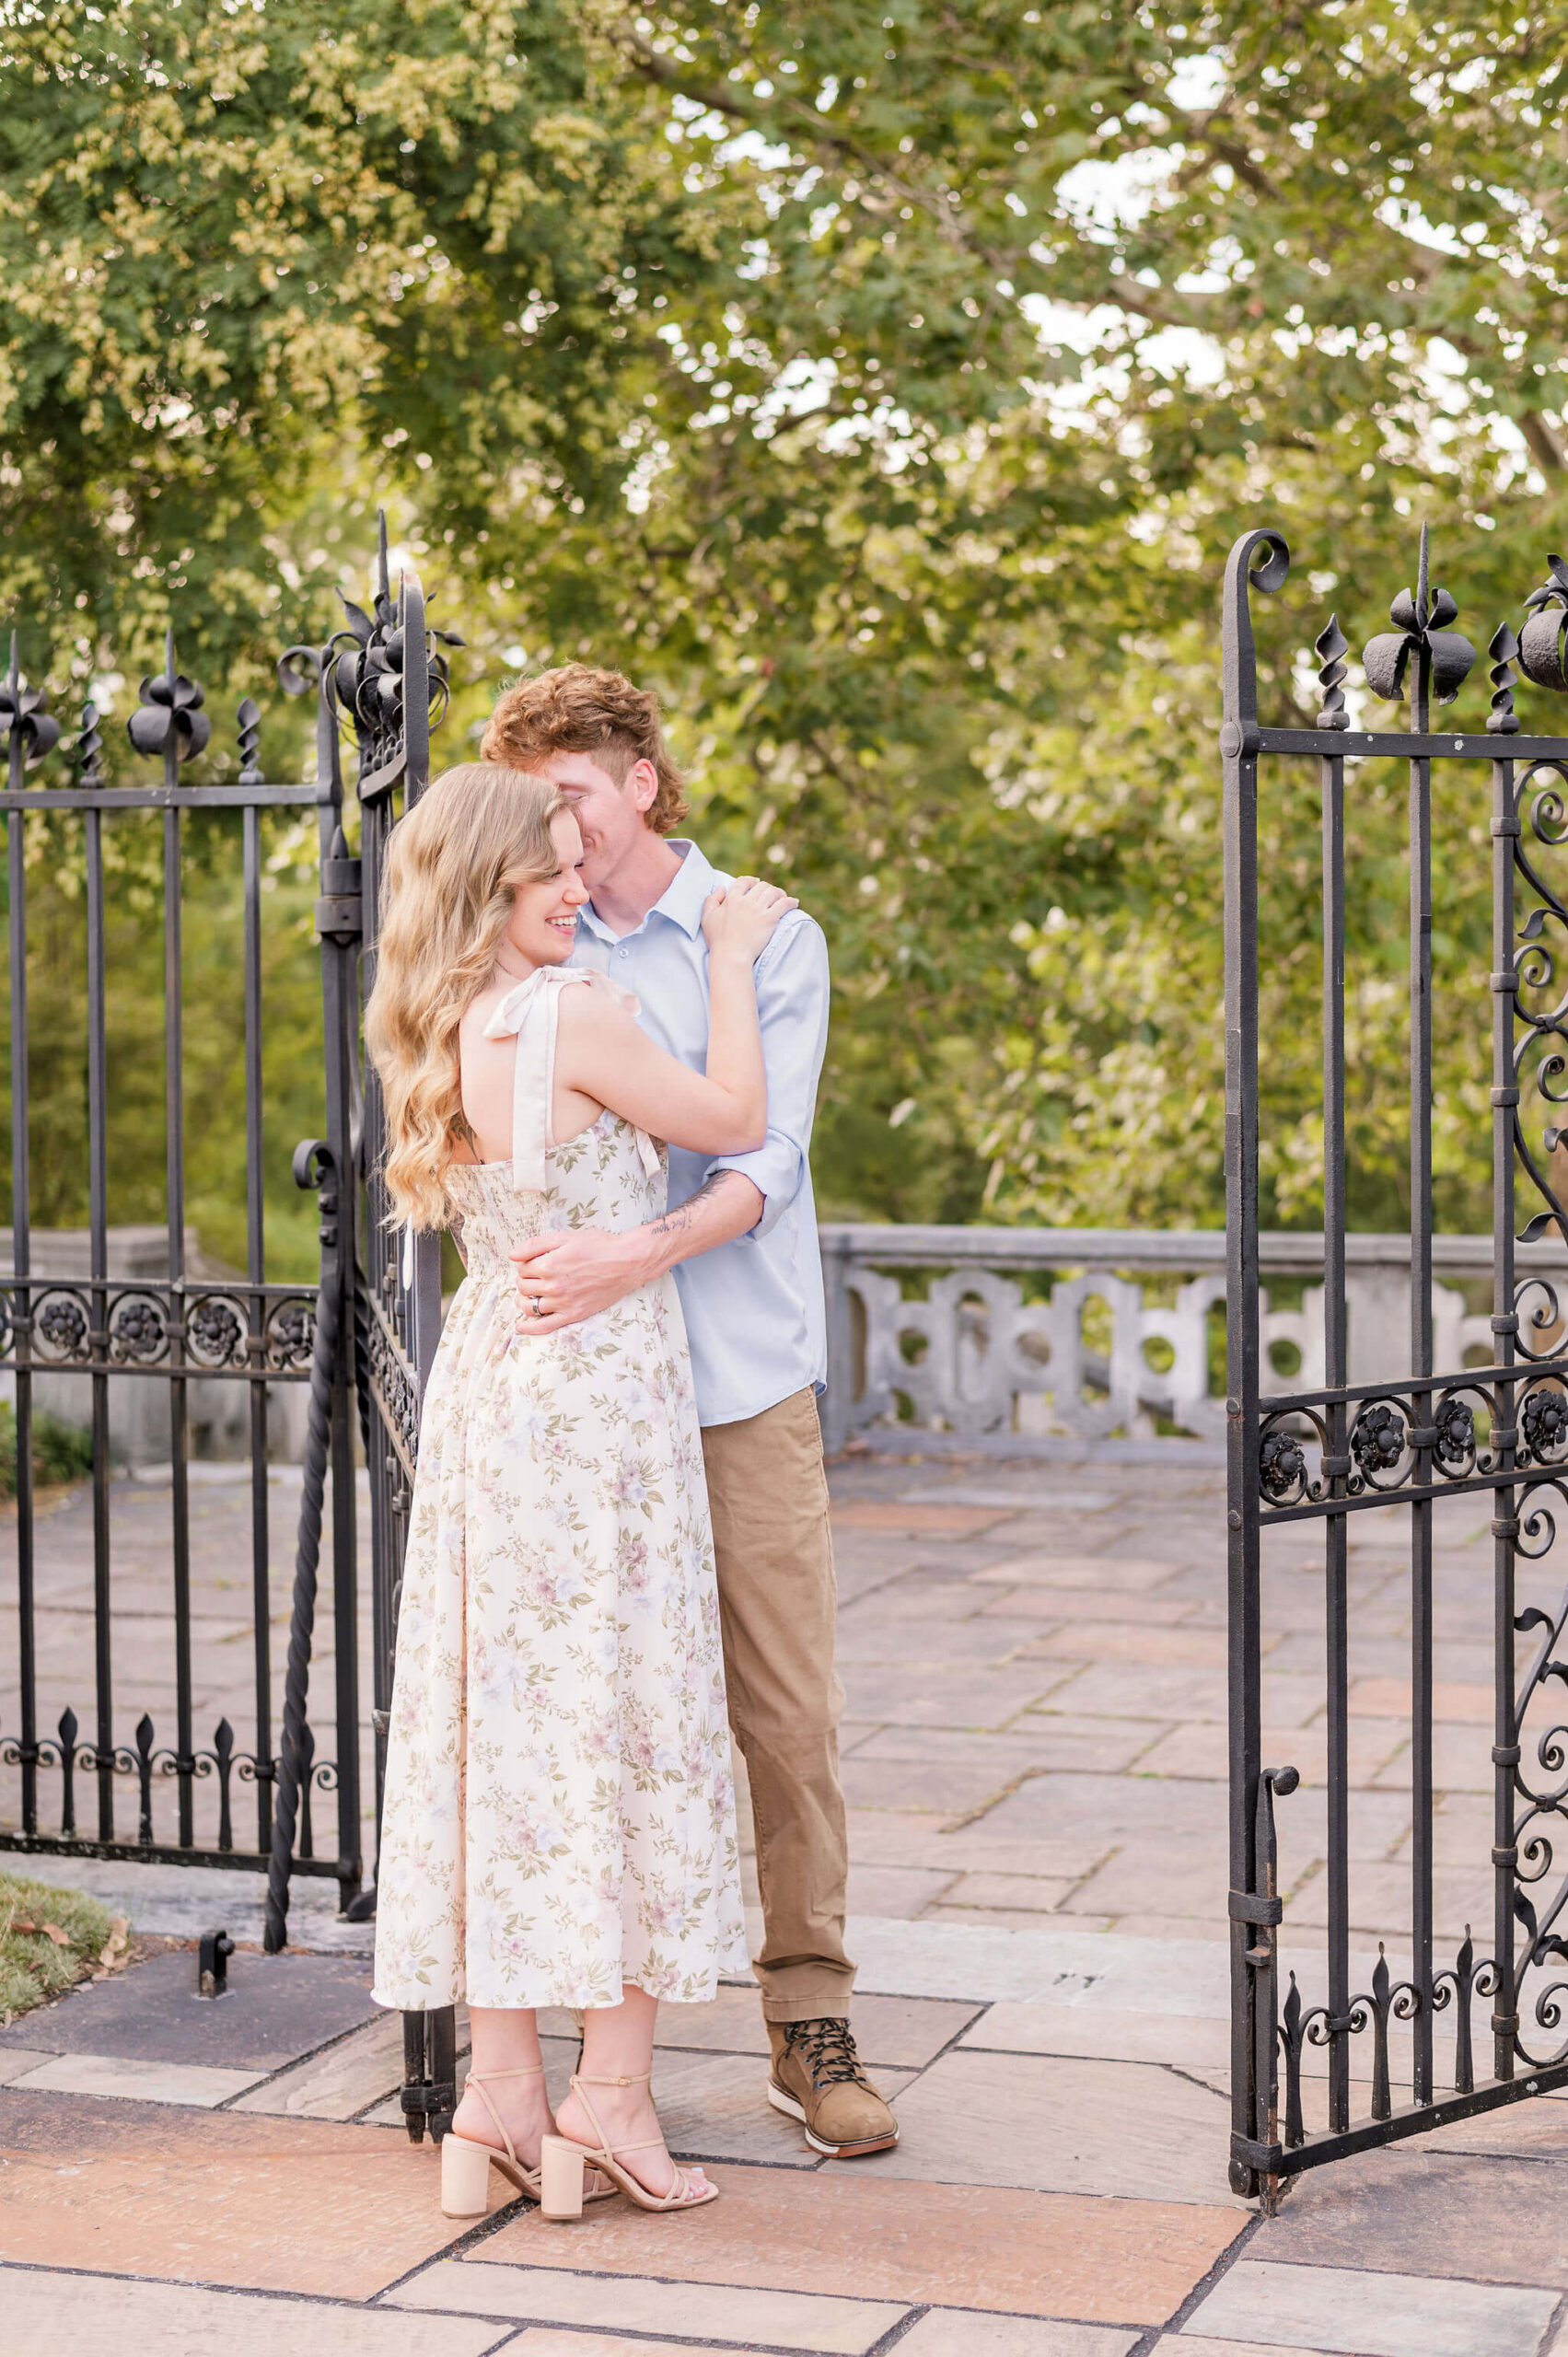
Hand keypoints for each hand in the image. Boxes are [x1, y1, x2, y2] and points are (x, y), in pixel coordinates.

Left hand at [508, 1227, 648, 1335]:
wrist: (626, 1262)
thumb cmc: (598, 1246)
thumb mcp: (565, 1237)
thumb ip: (536, 1245)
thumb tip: (512, 1255)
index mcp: (549, 1264)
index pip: (522, 1268)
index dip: (525, 1264)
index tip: (535, 1262)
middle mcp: (554, 1286)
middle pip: (523, 1287)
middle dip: (525, 1280)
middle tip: (535, 1275)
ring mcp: (563, 1303)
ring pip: (529, 1306)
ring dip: (524, 1300)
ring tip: (531, 1294)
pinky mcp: (574, 1314)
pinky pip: (545, 1326)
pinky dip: (530, 1328)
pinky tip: (521, 1326)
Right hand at [701, 875, 797, 963]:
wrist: (731, 956)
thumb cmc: (717, 940)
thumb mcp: (707, 917)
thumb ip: (712, 899)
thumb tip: (723, 888)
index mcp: (731, 899)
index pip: (744, 881)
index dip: (751, 881)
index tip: (756, 883)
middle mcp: (746, 901)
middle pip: (762, 886)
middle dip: (767, 888)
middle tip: (772, 895)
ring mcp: (758, 909)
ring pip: (774, 892)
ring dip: (780, 893)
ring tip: (783, 897)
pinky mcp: (769, 919)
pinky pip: (784, 904)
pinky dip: (791, 902)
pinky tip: (795, 903)